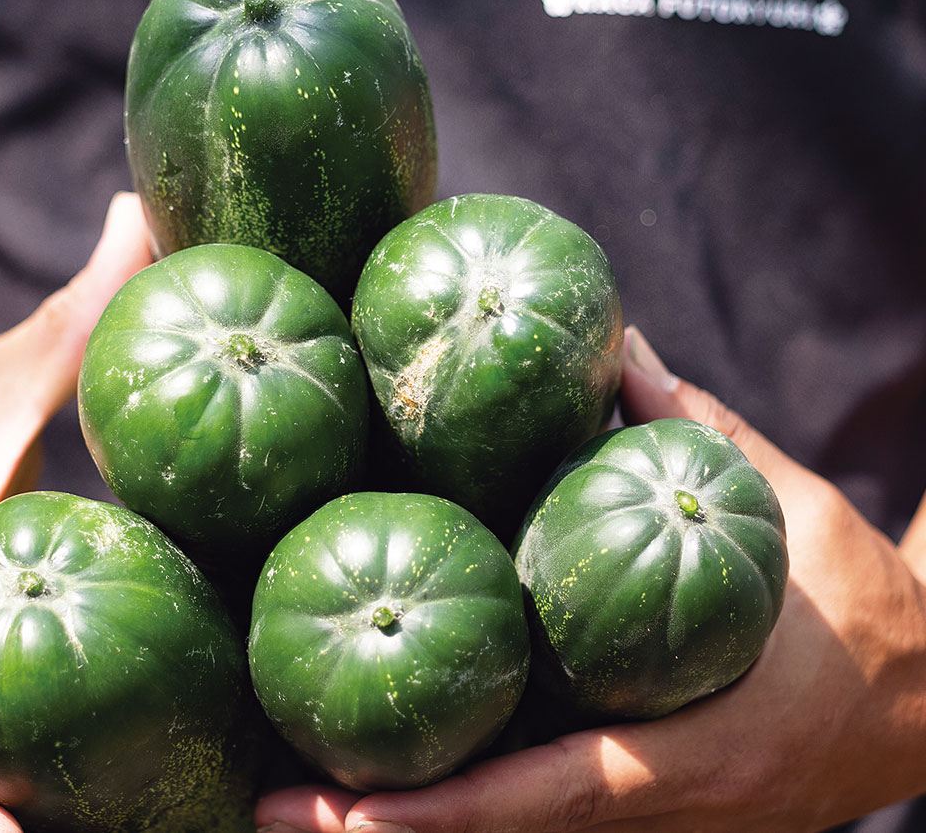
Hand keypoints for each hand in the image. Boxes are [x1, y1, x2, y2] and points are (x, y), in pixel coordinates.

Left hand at [257, 326, 925, 832]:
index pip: (552, 796)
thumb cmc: (861, 613)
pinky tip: (380, 783)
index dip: (444, 812)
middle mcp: (664, 813)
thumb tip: (609, 342)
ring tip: (290, 801)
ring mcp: (657, 830)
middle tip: (266, 807)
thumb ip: (688, 430)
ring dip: (402, 830)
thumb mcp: (784, 512)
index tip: (341, 811)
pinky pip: (544, 822)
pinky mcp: (652, 820)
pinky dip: (460, 814)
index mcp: (692, 754)